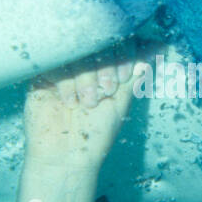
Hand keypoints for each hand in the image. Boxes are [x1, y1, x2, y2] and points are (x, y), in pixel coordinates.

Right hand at [23, 47, 149, 173]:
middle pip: (94, 45)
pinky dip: (65, 81)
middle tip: (106, 90)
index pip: (114, 43)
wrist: (65, 157)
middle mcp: (84, 67)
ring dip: (85, 77)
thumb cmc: (96, 134)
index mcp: (104, 69)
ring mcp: (62, 70)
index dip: (121, 54)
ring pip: (75, 53)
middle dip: (104, 66)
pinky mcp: (41, 77)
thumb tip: (160, 45)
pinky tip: (69, 101)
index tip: (122, 78)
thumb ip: (136, 72)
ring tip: (87, 103)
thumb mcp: (121, 101)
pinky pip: (53, 63)